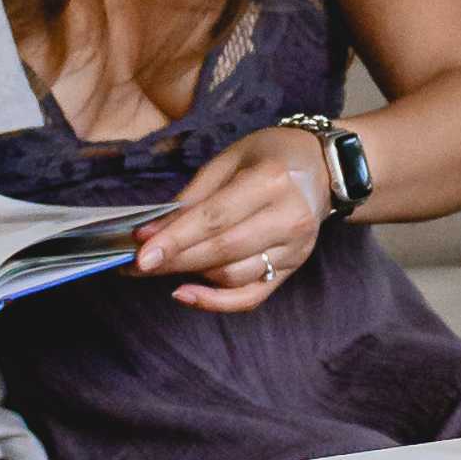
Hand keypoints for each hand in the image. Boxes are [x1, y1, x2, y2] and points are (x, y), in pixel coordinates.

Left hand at [133, 126, 324, 311]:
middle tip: (135, 264)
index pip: (215, 219)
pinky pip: (250, 297)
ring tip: (162, 264)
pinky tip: (186, 293)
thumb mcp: (230, 159)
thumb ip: (193, 197)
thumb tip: (152, 233)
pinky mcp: (292, 269)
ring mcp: (294, 249)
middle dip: (173, 260)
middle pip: (221, 251)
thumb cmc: (271, 156)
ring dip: (190, 274)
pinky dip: (215, 302)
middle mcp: (289, 218)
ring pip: (231, 276)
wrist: (325, 169)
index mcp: (271, 181)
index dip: (175, 239)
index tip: (139, 254)